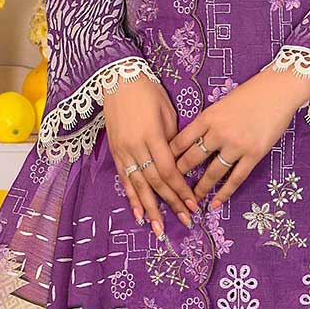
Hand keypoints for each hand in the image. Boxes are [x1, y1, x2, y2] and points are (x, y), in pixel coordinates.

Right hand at [103, 74, 200, 236]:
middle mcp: (135, 147)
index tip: (194, 204)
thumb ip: (173, 141)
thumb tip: (180, 164)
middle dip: (171, 204)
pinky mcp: (115, 152)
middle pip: (155, 183)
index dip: (181, 191)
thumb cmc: (149, 93)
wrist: (118, 79)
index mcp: (152, 137)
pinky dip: (131, 198)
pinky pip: (124, 180)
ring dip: (150, 209)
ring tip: (159, 229)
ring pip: (138, 186)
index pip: (169, 171)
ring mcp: (123, 151)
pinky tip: (138, 215)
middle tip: (185, 222)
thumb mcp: (167, 114)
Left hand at [171, 66, 309, 207]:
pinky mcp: (254, 154)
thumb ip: (208, 122)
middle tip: (172, 189)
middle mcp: (219, 132)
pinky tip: (216, 203)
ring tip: (193, 200)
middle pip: (192, 159)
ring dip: (201, 188)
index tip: (160, 168)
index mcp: (208, 117)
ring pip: (213, 172)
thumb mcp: (222, 104)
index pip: (180, 141)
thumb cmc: (251, 94)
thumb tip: (193, 141)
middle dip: (180, 176)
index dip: (168, 157)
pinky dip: (224, 193)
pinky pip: (236, 178)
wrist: (279, 90)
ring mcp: (237, 145)